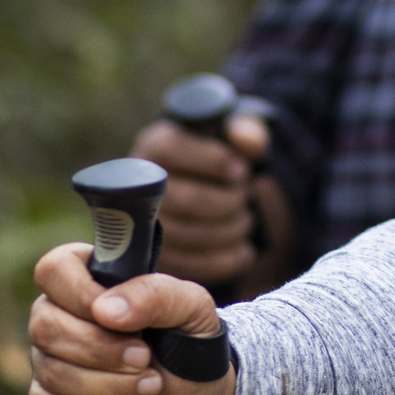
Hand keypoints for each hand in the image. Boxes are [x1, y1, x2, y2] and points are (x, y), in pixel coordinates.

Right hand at [28, 242, 235, 394]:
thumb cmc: (189, 344)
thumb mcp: (192, 310)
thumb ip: (156, 295)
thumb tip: (104, 309)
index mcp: (95, 279)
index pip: (56, 268)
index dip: (78, 293)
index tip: (114, 317)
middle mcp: (65, 315)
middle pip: (46, 325)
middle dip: (101, 349)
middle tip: (144, 358)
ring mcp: (53, 358)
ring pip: (50, 369)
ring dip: (106, 383)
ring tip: (149, 385)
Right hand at [130, 114, 271, 284]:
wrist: (201, 184)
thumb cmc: (216, 153)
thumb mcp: (230, 132)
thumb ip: (245, 128)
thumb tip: (252, 144)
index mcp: (157, 145)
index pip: (174, 152)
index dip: (215, 162)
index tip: (240, 170)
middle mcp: (142, 184)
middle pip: (190, 200)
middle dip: (230, 201)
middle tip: (244, 197)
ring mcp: (145, 225)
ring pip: (194, 236)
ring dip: (232, 230)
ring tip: (245, 219)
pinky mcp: (159, 258)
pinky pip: (194, 265)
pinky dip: (227, 259)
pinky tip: (243, 249)